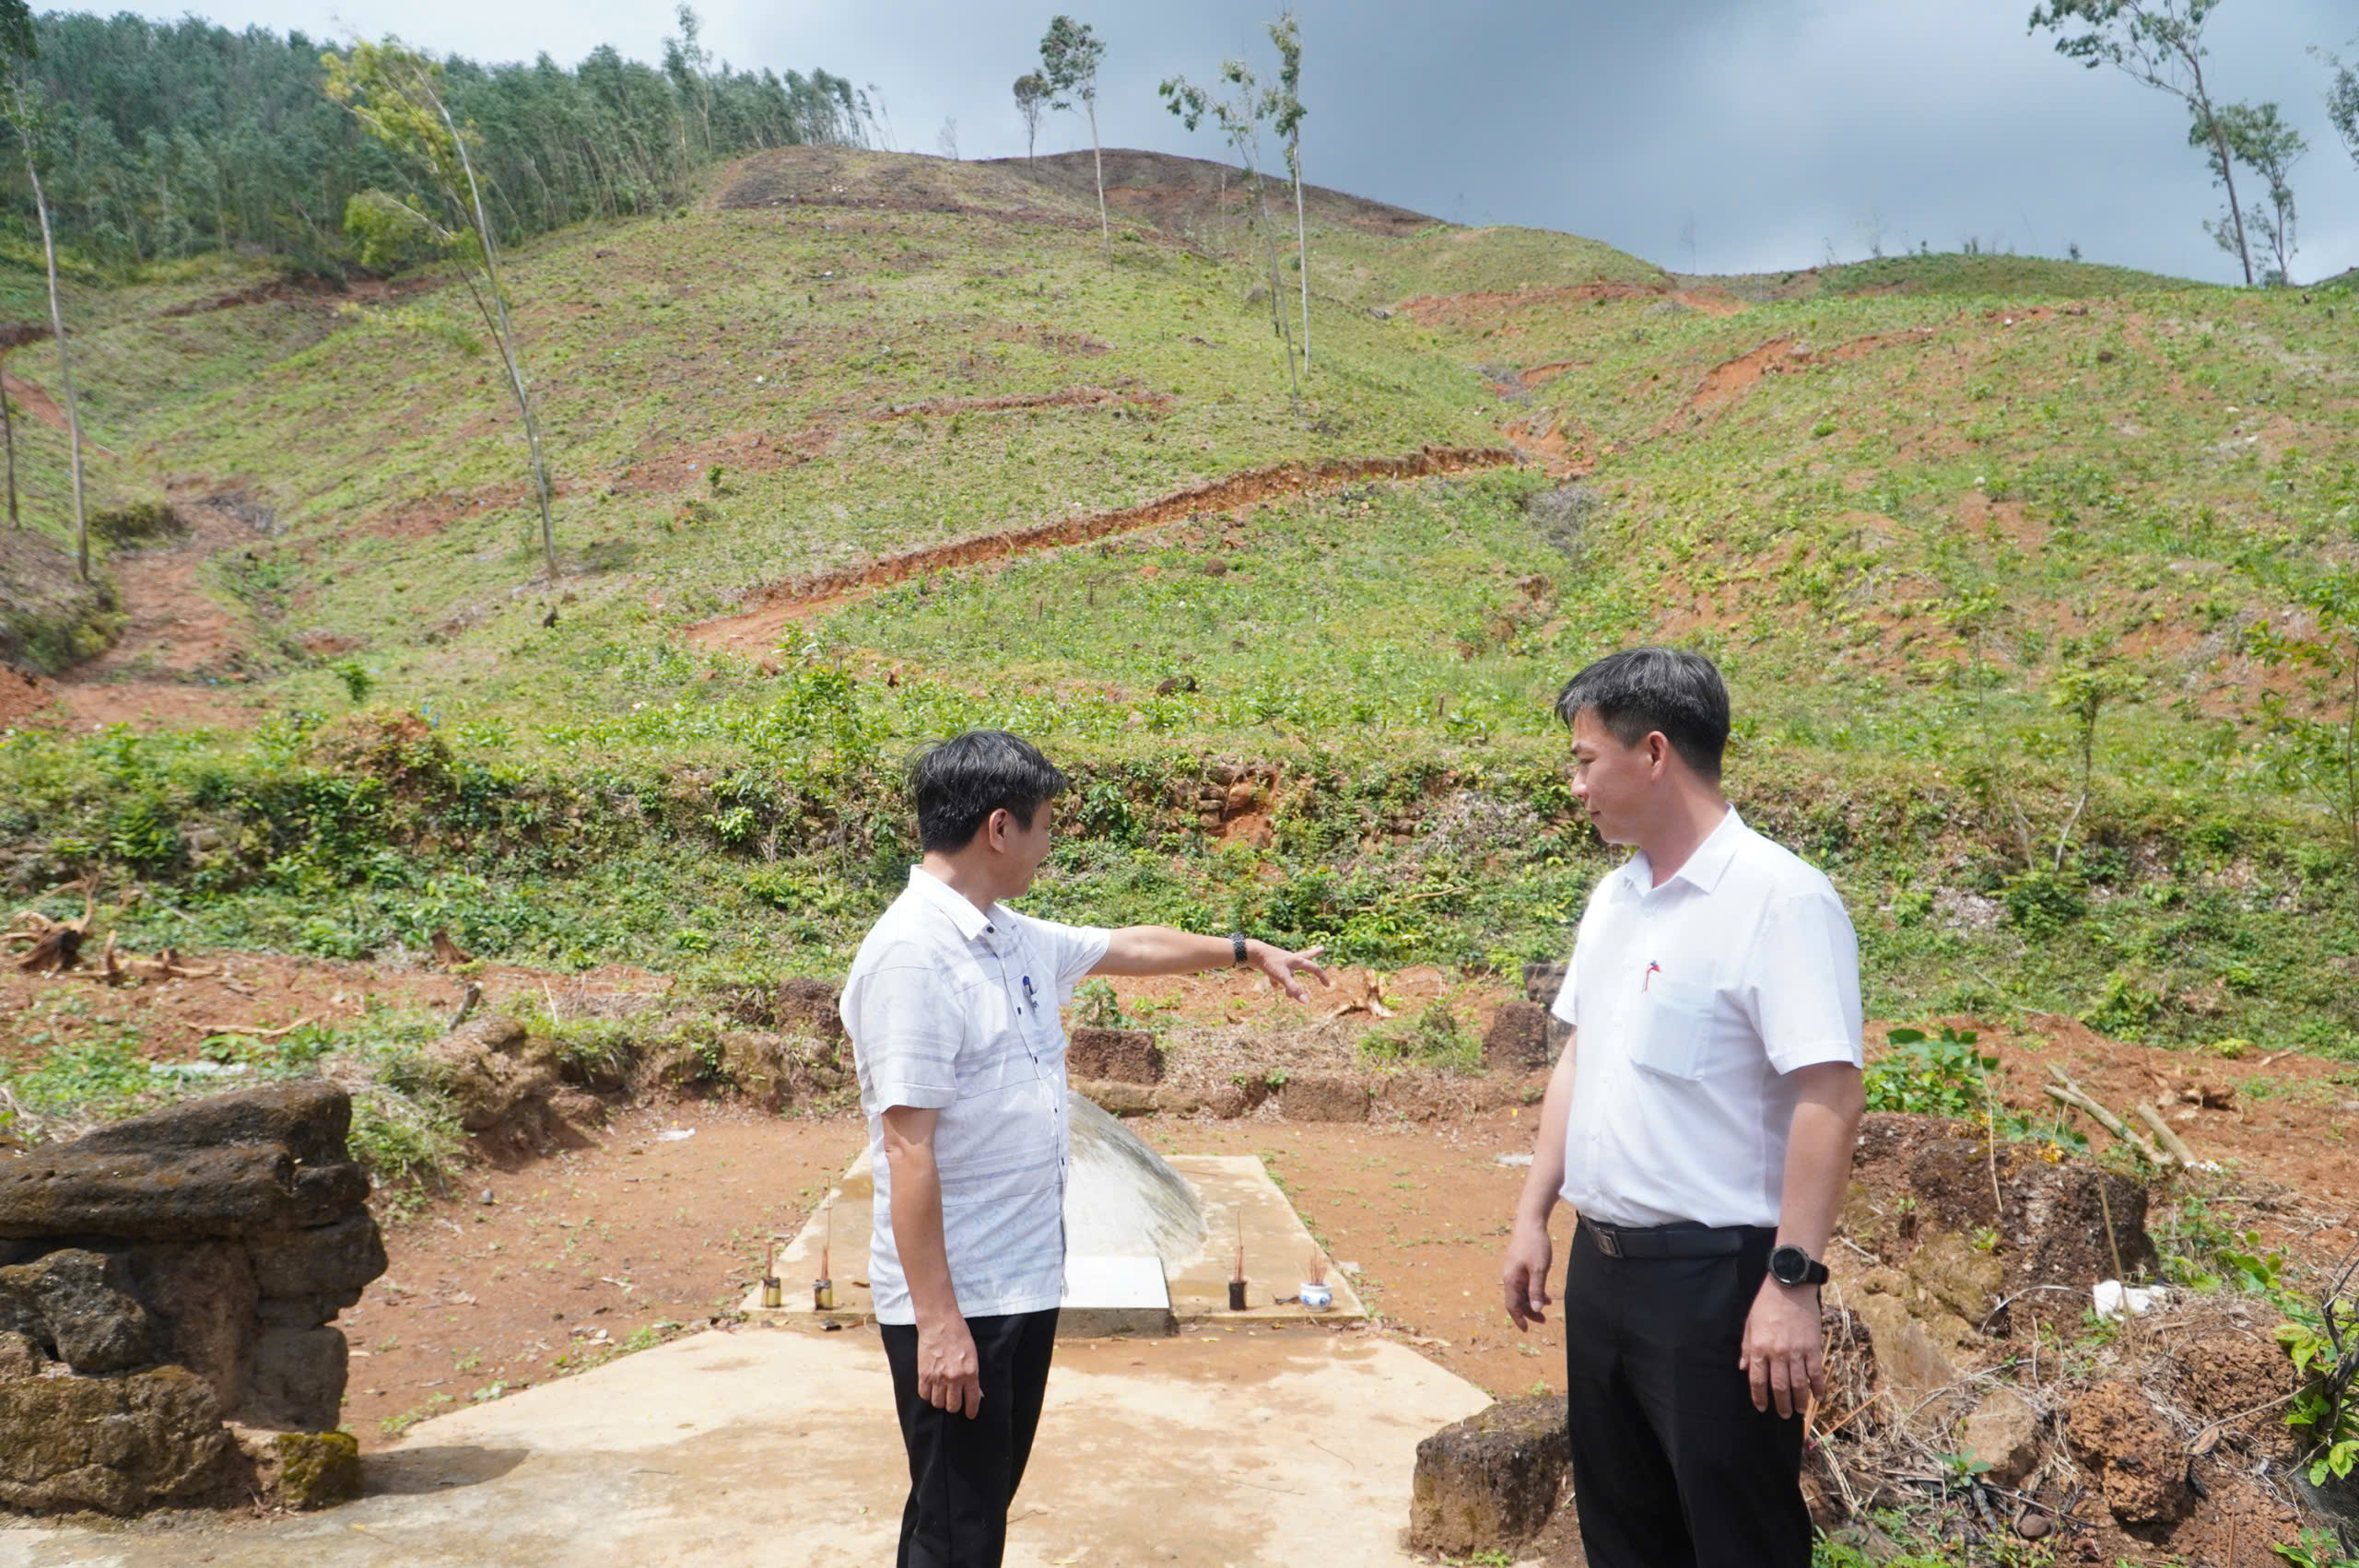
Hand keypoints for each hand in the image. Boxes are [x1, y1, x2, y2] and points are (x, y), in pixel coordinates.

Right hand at [916, 1316, 982, 1417]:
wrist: (939, 1323)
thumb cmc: (959, 1335)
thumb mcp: (972, 1354)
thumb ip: (972, 1374)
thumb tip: (973, 1391)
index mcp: (970, 1373)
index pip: (972, 1400)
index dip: (971, 1410)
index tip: (970, 1414)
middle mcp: (954, 1378)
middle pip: (953, 1406)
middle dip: (954, 1406)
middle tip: (954, 1401)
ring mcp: (937, 1377)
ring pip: (938, 1403)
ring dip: (940, 1400)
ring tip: (942, 1393)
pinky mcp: (923, 1374)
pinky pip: (924, 1395)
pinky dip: (928, 1394)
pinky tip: (931, 1388)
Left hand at [1248, 941, 1331, 1001]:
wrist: (1252, 953)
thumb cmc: (1269, 963)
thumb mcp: (1283, 977)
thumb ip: (1294, 989)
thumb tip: (1306, 1002)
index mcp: (1297, 960)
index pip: (1314, 968)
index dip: (1322, 977)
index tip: (1327, 985)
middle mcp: (1290, 959)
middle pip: (1306, 956)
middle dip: (1314, 954)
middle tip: (1321, 949)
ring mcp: (1281, 961)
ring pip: (1290, 970)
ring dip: (1292, 979)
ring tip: (1288, 992)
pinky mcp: (1271, 964)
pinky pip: (1277, 973)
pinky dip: (1276, 980)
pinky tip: (1273, 985)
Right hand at [1500, 1220, 1552, 1330]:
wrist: (1530, 1223)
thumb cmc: (1535, 1245)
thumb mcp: (1539, 1270)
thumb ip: (1537, 1290)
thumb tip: (1535, 1309)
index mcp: (1511, 1280)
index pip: (1512, 1305)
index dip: (1519, 1319)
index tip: (1526, 1330)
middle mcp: (1509, 1277)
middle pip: (1517, 1301)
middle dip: (1529, 1312)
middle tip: (1543, 1321)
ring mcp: (1514, 1271)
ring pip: (1522, 1293)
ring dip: (1533, 1302)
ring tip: (1548, 1306)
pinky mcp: (1519, 1266)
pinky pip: (1525, 1284)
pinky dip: (1534, 1291)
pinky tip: (1545, 1294)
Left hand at [1739, 1278, 1825, 1418]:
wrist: (1790, 1285)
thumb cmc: (1766, 1302)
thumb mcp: (1749, 1323)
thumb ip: (1746, 1347)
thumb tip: (1743, 1368)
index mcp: (1759, 1348)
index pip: (1757, 1380)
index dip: (1759, 1397)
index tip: (1761, 1407)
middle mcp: (1777, 1353)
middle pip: (1779, 1386)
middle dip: (1781, 1404)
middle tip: (1784, 1414)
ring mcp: (1797, 1351)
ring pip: (1799, 1384)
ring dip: (1800, 1400)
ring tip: (1799, 1410)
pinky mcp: (1813, 1347)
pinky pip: (1816, 1373)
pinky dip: (1819, 1387)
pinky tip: (1819, 1397)